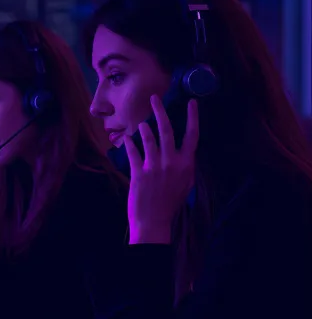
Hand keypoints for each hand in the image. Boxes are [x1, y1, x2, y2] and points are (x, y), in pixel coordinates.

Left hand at [125, 95, 198, 243]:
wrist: (154, 221)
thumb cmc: (170, 203)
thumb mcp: (185, 184)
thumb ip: (186, 166)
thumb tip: (186, 151)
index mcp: (186, 164)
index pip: (192, 135)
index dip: (192, 117)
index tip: (190, 102)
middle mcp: (171, 162)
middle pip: (167, 130)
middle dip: (160, 111)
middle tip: (154, 98)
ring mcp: (154, 167)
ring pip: (148, 139)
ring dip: (143, 128)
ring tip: (140, 124)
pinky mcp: (138, 173)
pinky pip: (133, 152)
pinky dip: (129, 144)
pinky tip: (126, 139)